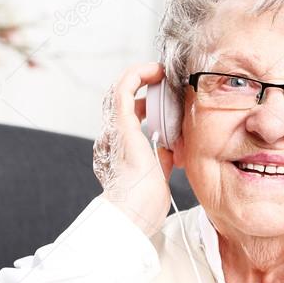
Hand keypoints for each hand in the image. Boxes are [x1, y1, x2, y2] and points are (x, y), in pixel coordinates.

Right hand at [93, 63, 174, 235]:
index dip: (144, 103)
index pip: (128, 118)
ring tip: (160, 72)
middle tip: (163, 81)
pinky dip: (138, 74)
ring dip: (140, 76)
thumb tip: (170, 149)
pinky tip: (154, 70)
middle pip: (121, 100)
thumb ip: (161, 160)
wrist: (135, 212)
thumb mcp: (159, 175)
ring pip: (119, 90)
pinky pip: (124, 88)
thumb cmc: (145, 204)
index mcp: (121, 148)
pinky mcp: (121, 123)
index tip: (163, 100)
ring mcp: (115, 128)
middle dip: (142, 87)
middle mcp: (113, 136)